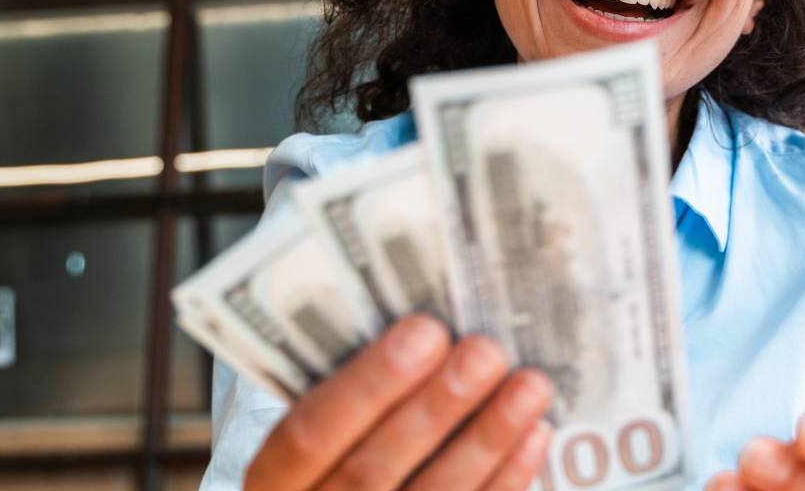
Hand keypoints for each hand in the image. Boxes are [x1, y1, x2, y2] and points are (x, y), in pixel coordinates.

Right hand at [244, 314, 554, 490]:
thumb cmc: (332, 463)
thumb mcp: (313, 437)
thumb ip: (346, 396)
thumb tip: (423, 328)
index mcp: (271, 485)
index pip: (306, 435)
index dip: (366, 385)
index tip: (424, 331)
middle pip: (371, 472)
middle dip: (435, 408)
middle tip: (485, 352)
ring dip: (485, 440)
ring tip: (528, 386)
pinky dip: (504, 480)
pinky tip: (532, 435)